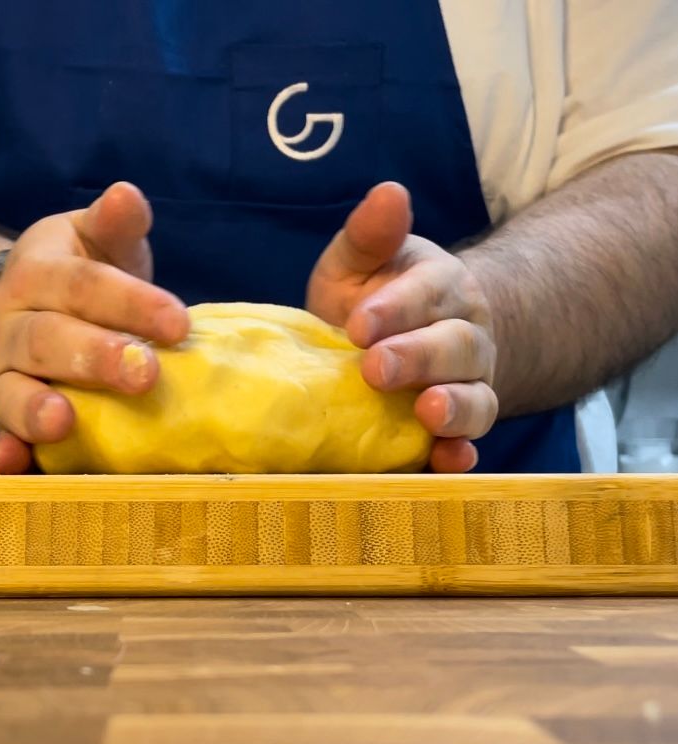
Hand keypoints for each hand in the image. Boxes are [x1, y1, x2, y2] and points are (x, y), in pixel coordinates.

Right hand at [0, 183, 189, 473]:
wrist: (10, 312)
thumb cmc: (76, 279)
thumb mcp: (93, 242)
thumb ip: (115, 226)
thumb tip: (128, 195)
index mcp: (42, 274)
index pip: (86, 284)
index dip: (131, 303)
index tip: (179, 324)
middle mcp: (16, 324)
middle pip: (49, 339)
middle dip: (95, 357)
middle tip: (143, 373)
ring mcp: (6, 373)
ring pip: (13, 390)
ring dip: (34, 409)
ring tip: (61, 422)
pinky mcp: (4, 415)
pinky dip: (5, 452)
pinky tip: (11, 464)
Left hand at [306, 182, 497, 472]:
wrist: (409, 340)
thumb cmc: (373, 299)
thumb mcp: (361, 263)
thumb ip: (370, 235)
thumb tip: (389, 191)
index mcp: (439, 286)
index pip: (427, 291)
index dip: (396, 308)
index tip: (356, 325)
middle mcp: (464, 335)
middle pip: (455, 345)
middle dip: (418, 356)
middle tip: (375, 369)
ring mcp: (469, 383)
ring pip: (477, 395)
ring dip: (455, 407)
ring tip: (427, 413)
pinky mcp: (461, 425)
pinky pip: (471, 440)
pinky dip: (461, 454)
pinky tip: (447, 461)